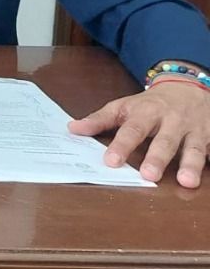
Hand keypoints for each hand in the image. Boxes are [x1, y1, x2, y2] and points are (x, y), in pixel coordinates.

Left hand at [68, 81, 209, 187]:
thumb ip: (100, 119)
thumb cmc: (150, 103)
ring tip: (187, 181)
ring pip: (194, 147)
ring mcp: (195, 129)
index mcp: (147, 113)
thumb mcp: (124, 106)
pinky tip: (208, 176)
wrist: (188, 86)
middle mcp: (172, 121)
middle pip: (165, 140)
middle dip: (157, 157)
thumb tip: (72, 129)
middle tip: (149, 176)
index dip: (121, 146)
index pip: (132, 130)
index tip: (111, 161)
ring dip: (191, 164)